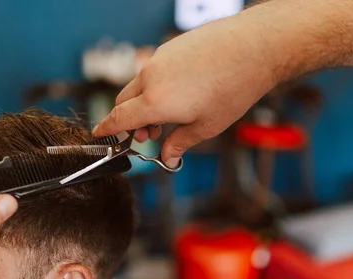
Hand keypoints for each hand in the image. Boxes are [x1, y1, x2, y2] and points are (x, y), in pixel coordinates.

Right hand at [92, 12, 281, 166]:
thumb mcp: (207, 126)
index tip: (98, 135)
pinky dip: (156, 86)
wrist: (254, 47)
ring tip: (167, 116)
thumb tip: (167, 157)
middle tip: (148, 136)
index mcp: (155, 102)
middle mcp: (150, 78)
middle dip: (129, 121)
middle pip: (124, 102)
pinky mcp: (170, 47)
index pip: (118, 118)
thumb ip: (180, 143)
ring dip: (144, 103)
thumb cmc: (233, 88)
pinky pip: (154, 70)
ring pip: (139, 85)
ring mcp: (159, 59)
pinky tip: (180, 92)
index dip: (106, 130)